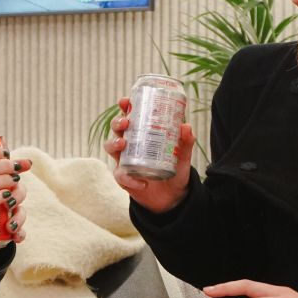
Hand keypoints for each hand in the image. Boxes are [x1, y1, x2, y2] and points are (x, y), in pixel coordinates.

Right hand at [106, 97, 194, 213]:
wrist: (172, 196)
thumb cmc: (174, 169)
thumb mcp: (183, 155)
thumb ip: (186, 142)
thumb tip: (186, 126)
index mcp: (141, 134)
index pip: (130, 117)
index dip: (124, 107)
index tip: (125, 101)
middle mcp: (130, 145)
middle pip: (116, 129)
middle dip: (117, 123)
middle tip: (126, 122)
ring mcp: (125, 161)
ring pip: (111, 148)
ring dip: (114, 143)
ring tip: (124, 144)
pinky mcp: (125, 179)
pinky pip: (121, 176)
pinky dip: (131, 179)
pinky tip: (142, 182)